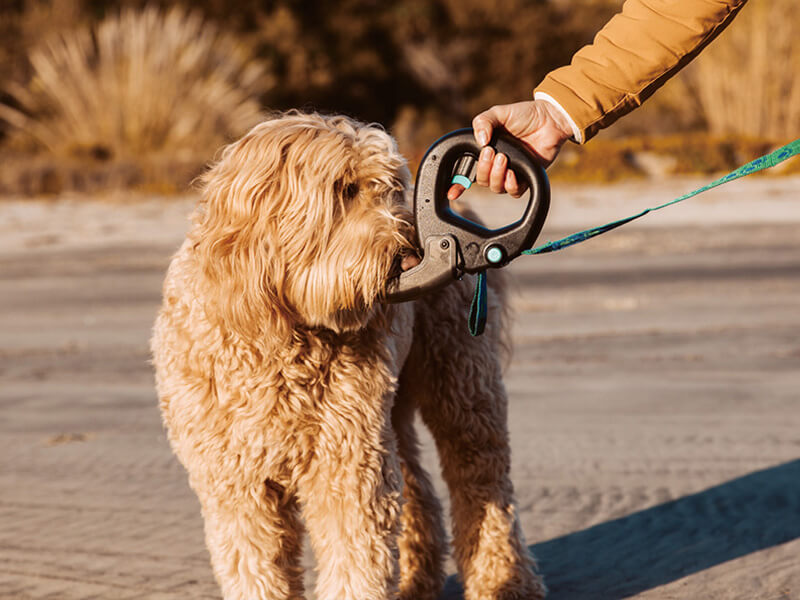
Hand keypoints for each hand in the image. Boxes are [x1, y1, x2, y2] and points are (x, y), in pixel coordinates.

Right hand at [447, 99, 573, 199]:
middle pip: (481, 180)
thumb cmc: (524, 115)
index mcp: (485, 151)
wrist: (549, 119)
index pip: (467, 171)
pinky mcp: (526, 178)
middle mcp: (496, 165)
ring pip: (495, 187)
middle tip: (492, 152)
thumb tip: (480, 142)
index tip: (451, 193)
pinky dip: (511, 184)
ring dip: (496, 175)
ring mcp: (510, 172)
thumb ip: (482, 122)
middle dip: (484, 168)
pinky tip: (513, 172)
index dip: (457, 184)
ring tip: (504, 158)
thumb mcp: (498, 113)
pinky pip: (513, 192)